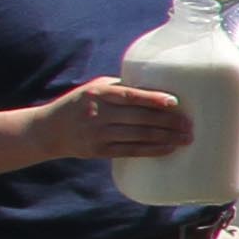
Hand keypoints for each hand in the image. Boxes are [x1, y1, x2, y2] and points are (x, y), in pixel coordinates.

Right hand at [29, 77, 191, 162]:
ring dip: (165, 138)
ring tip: (185, 138)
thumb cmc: (81, 103)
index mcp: (98, 93)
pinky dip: (152, 150)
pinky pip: (130, 151)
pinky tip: (169, 149)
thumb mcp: (95, 88)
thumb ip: (121, 88)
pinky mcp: (99, 150)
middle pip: (139, 118)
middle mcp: (98, 113)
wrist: (49, 130)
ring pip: (138, 136)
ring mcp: (98, 133)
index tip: (174, 102)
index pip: (129, 96)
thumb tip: (156, 89)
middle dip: (167, 122)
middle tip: (189, 125)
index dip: (152, 99)